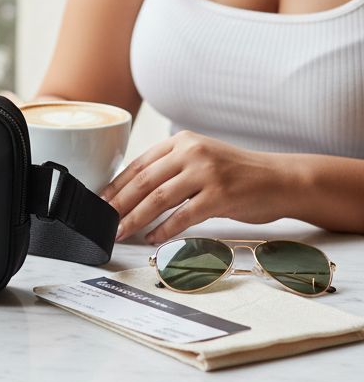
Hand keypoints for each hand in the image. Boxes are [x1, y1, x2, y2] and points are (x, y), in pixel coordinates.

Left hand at [100, 130, 287, 243]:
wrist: (280, 179)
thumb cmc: (239, 174)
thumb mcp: (202, 160)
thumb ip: (173, 169)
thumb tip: (136, 192)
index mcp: (182, 142)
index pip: (139, 163)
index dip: (117, 184)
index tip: (101, 201)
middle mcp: (191, 152)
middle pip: (144, 181)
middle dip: (120, 204)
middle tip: (104, 221)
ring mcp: (206, 173)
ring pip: (158, 198)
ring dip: (135, 219)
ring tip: (121, 232)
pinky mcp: (219, 195)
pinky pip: (183, 216)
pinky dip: (164, 229)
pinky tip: (153, 239)